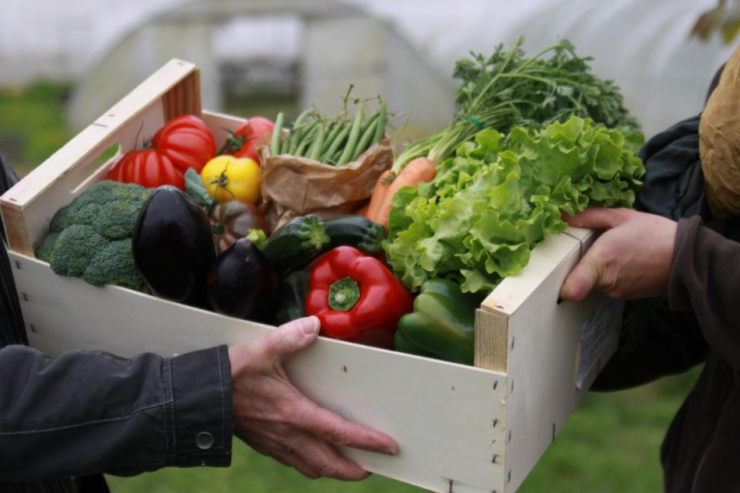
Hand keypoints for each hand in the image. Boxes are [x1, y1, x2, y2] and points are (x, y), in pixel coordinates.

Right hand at [229, 317, 396, 480]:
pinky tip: (315, 454)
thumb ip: (290, 337)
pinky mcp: (264, 445)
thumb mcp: (262, 350)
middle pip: (329, 464)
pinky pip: (294, 463)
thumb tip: (314, 325)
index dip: (367, 442)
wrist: (198, 397)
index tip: (389, 448)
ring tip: (349, 465)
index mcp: (295, 414)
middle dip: (353, 470)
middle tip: (373, 467)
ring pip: (311, 468)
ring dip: (333, 470)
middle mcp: (288, 436)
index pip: (339, 432)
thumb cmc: (232, 374)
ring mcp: (275, 444)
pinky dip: (312, 464)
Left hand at [560, 208, 677, 301]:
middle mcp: (605, 281)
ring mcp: (615, 291)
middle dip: (576, 265)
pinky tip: (622, 261)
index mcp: (602, 260)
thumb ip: (590, 216)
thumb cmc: (656, 234)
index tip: (554, 272)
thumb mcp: (622, 217)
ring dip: (594, 269)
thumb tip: (563, 213)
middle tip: (583, 249)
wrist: (688, 259)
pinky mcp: (624, 296)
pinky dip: (608, 275)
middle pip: (576, 279)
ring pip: (592, 282)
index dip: (559, 284)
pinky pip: (607, 286)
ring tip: (610, 252)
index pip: (571, 289)